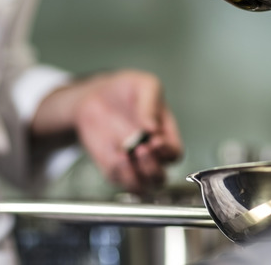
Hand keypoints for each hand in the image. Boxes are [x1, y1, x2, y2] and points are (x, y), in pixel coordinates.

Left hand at [32, 70, 182, 193]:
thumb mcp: (144, 84)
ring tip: (130, 153)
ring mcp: (132, 162)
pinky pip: (121, 181)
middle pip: (160, 176)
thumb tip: (153, 127)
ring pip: (143, 185)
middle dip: (153, 166)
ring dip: (138, 174)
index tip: (156, 139)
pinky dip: (121, 173)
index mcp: (166, 134)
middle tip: (143, 148)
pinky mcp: (113, 167)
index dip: (167, 150)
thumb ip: (151, 102)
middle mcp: (151, 153)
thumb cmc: (125, 90)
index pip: (174, 153)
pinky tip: (118, 156)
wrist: (95, 94)